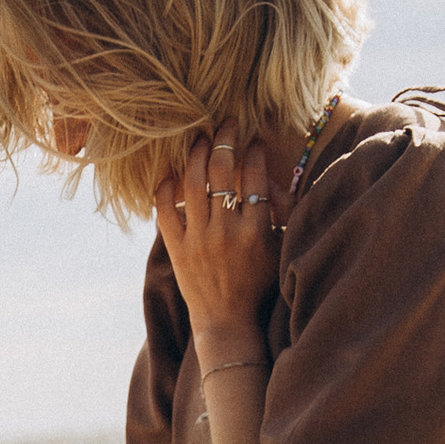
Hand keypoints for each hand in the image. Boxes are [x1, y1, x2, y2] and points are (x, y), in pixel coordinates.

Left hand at [156, 135, 277, 355]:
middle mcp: (225, 231)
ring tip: (201, 137)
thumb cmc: (258, 285)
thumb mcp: (279, 249)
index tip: (254, 140)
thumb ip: (280, 213)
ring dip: (196, 153)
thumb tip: (271, 178)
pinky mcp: (176, 248)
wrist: (227, 322)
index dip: (254, 152)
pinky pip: (165, 209)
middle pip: (221, 170)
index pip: (253, 177)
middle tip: (226, 122)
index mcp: (255, 231)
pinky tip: (173, 172)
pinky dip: (166, 187)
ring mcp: (198, 239)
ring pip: (193, 182)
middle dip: (224, 139)